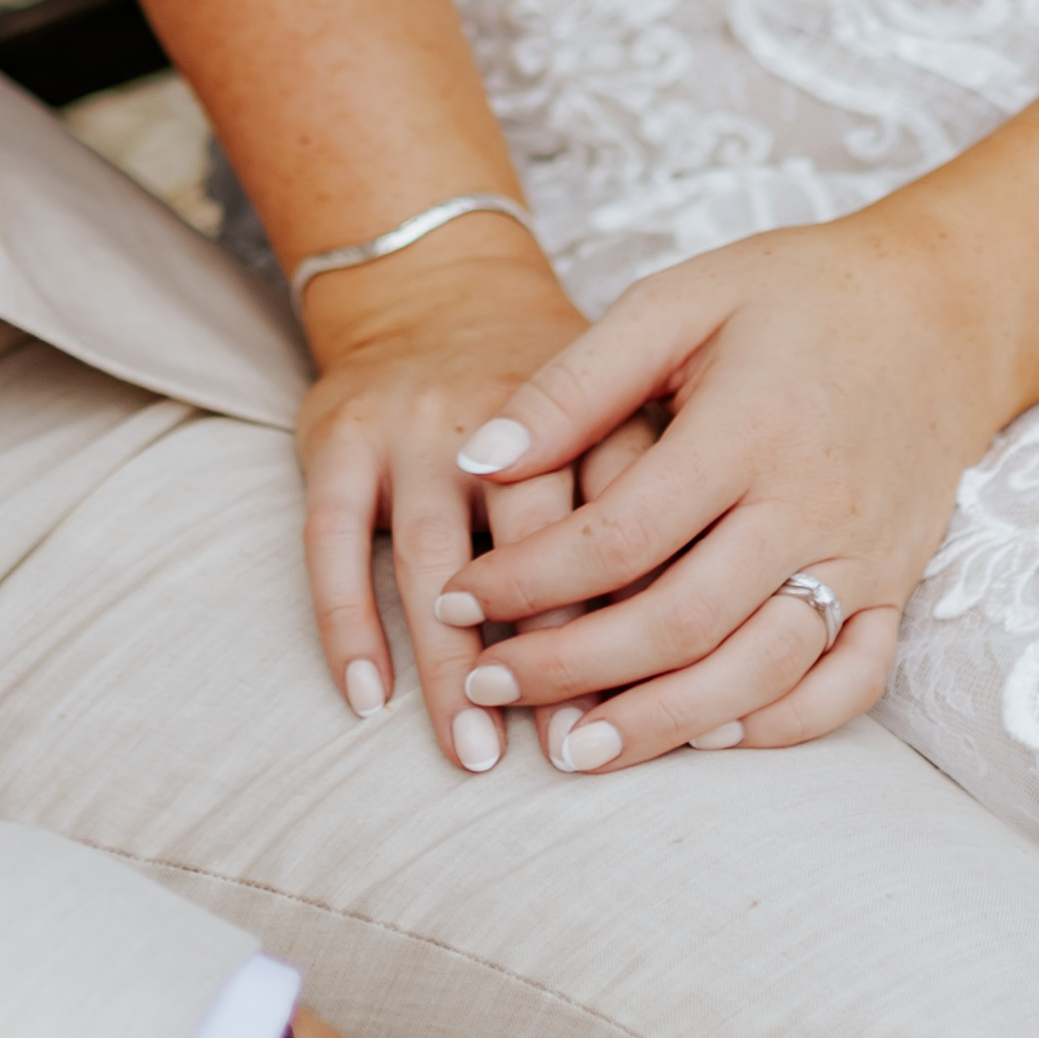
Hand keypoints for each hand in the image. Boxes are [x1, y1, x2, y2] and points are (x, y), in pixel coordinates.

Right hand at [291, 238, 659, 767]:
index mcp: (589, 407)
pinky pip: (335, 541)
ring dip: (452, 662)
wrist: (433, 287)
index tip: (652, 703)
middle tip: (567, 749)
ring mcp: (414, 424)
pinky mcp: (340, 435)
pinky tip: (367, 700)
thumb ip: (653, 503)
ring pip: (432, 556)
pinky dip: (349, 623)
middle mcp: (499, 409)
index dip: (636, 612)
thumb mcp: (623, 406)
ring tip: (475, 751)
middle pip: (529, 542)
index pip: (622, 515)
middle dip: (550, 652)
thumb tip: (703, 644)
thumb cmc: (550, 388)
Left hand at [432, 208, 1017, 772]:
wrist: (943, 305)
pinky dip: (778, 727)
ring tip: (575, 748)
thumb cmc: (795, 293)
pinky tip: (703, 735)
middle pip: (679, 622)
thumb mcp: (678, 300)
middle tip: (489, 687)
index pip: (618, 537)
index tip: (458, 603)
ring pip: (757, 672)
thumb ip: (577, 381)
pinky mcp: (899, 586)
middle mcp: (811, 504)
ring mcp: (864, 557)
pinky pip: (847, 685)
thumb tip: (476, 459)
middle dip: (571, 668)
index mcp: (748, 426)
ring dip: (661, 723)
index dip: (527, 581)